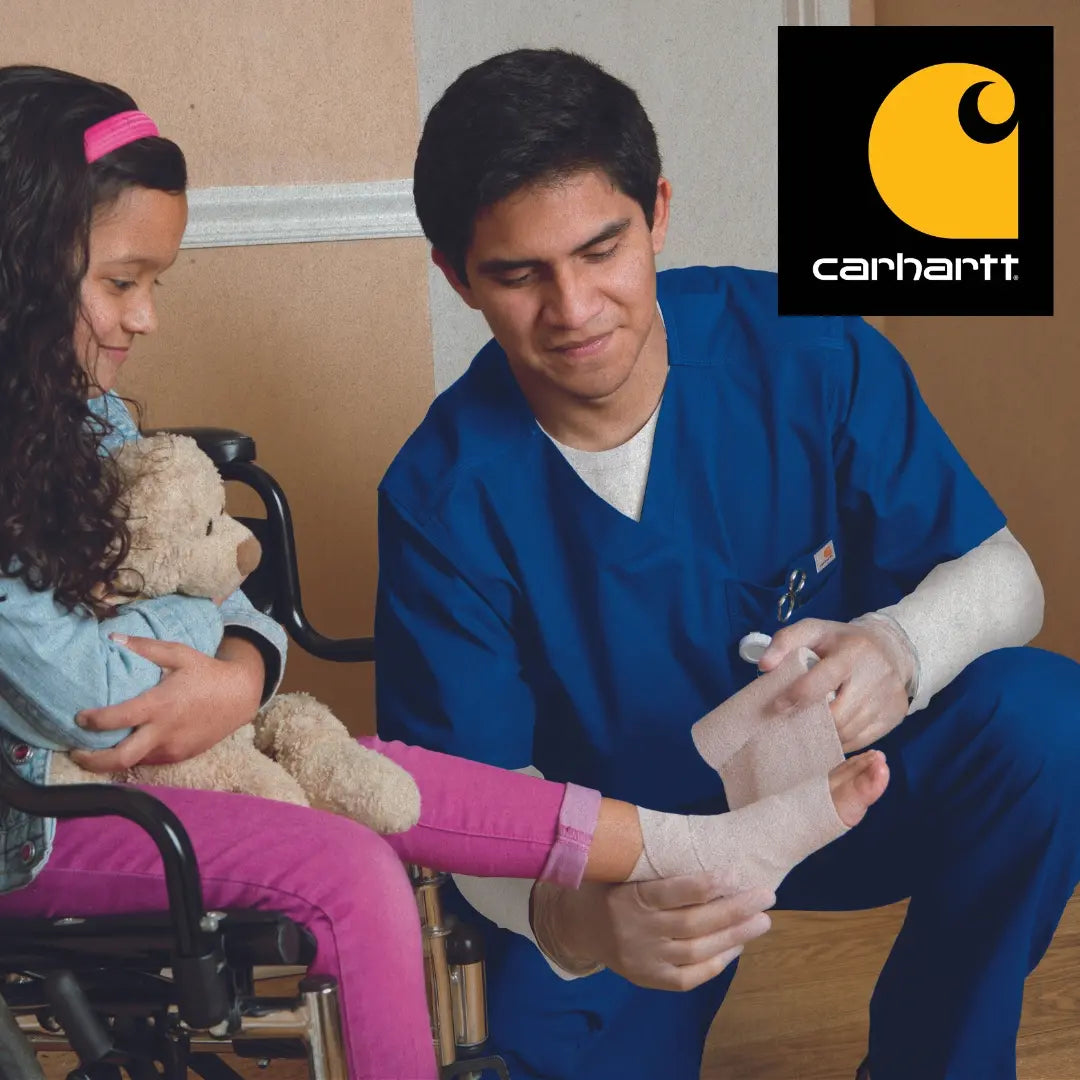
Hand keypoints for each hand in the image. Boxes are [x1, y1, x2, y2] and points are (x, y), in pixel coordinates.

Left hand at [71, 633, 264, 770]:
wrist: (240, 696)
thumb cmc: (207, 672)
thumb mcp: (179, 653)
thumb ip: (145, 647)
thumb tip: (112, 637)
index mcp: (160, 704)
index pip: (116, 719)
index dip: (92, 721)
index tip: (79, 717)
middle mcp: (163, 731)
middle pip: (120, 758)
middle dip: (92, 760)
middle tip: (76, 751)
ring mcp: (173, 747)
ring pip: (134, 762)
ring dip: (113, 757)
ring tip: (98, 748)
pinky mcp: (180, 755)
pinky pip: (151, 759)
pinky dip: (137, 754)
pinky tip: (131, 743)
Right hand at [532, 871, 773, 990]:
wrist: (576, 927)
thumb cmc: (606, 885)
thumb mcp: (619, 867)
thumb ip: (652, 860)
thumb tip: (701, 842)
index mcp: (628, 898)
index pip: (672, 893)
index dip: (705, 884)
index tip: (734, 872)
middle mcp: (637, 931)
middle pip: (694, 924)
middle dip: (734, 909)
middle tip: (766, 895)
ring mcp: (644, 959)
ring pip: (697, 951)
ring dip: (734, 936)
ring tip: (762, 920)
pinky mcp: (649, 978)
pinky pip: (689, 976)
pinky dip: (716, 963)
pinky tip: (738, 947)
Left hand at [758, 617, 913, 751]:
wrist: (892, 648)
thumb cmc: (842, 641)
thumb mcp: (814, 630)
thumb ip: (785, 641)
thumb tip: (764, 666)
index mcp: (852, 652)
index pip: (822, 681)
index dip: (797, 697)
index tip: (777, 707)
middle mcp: (875, 676)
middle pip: (837, 715)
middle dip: (810, 722)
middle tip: (791, 723)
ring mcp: (888, 698)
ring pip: (849, 732)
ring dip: (825, 735)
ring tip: (807, 729)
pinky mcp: (896, 715)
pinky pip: (863, 740)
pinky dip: (843, 741)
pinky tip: (829, 733)